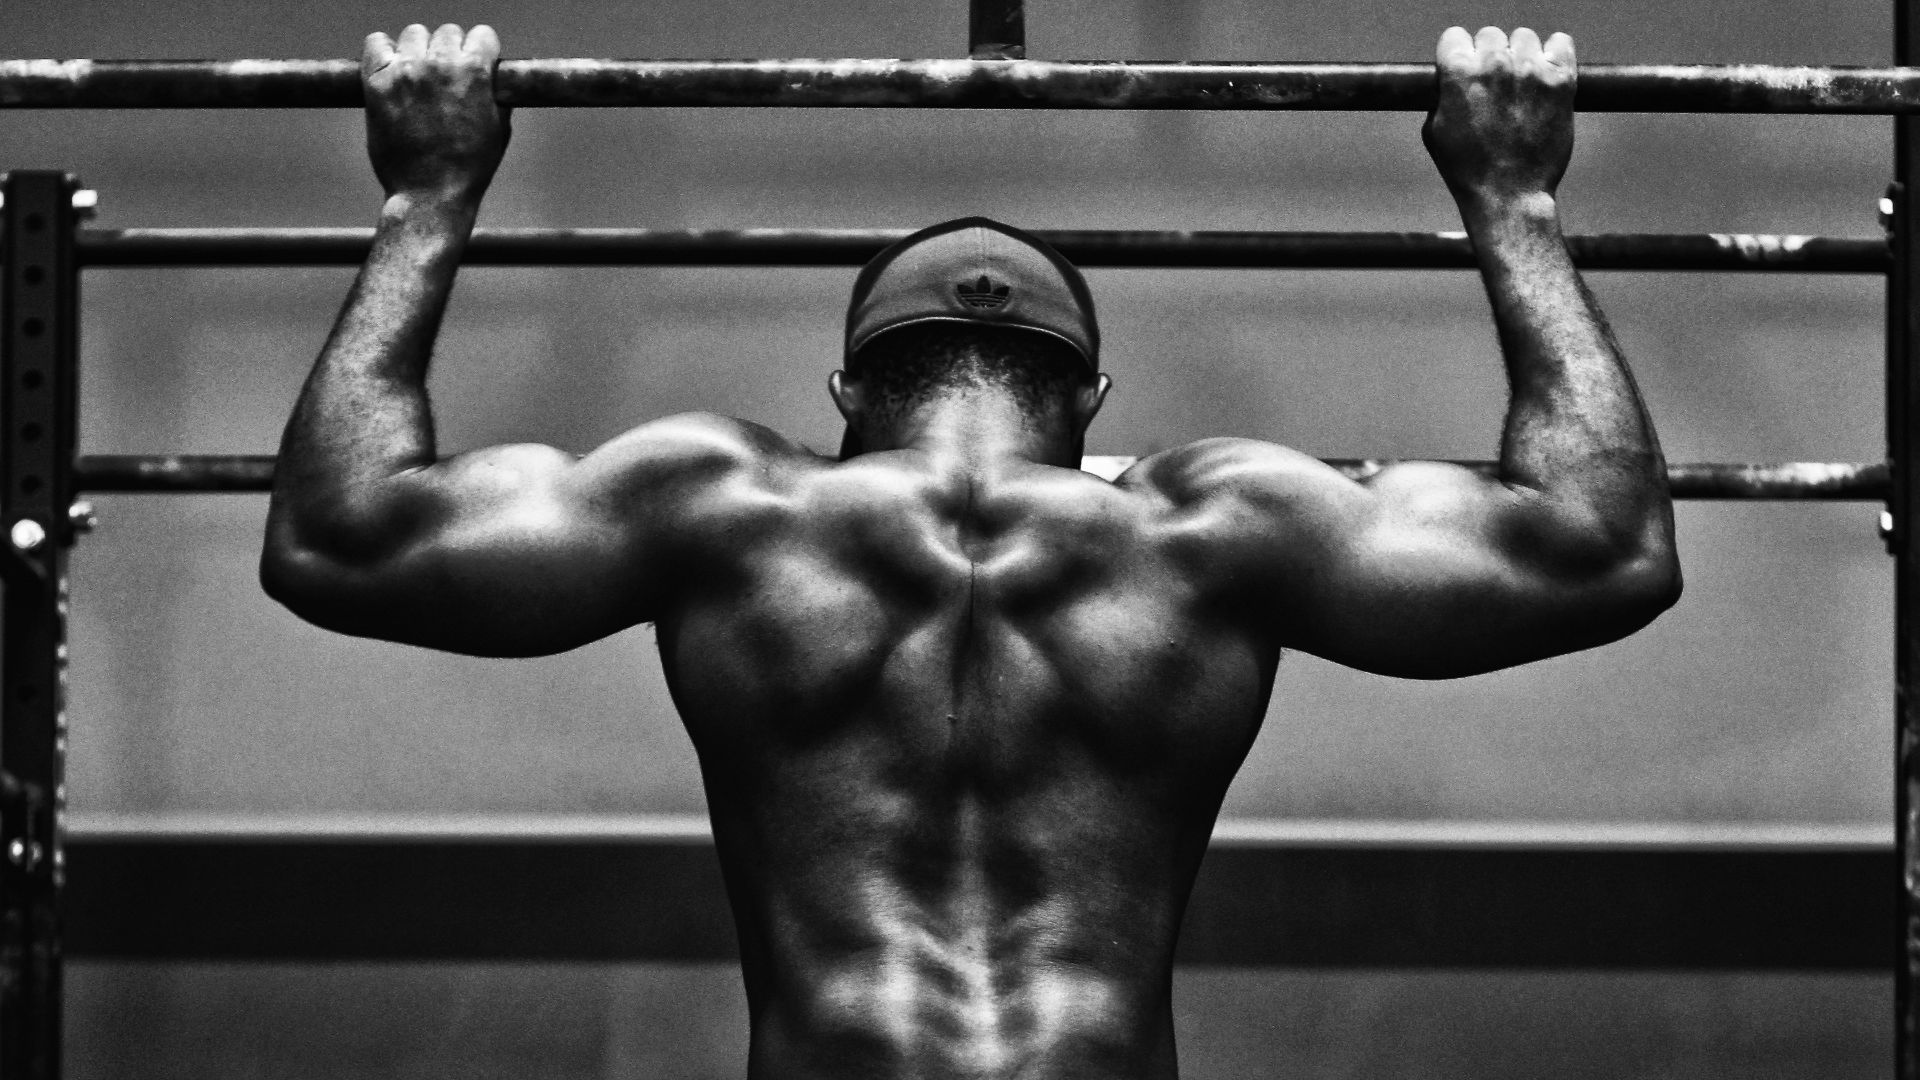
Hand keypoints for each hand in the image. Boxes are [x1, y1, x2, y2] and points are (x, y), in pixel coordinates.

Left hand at [362, 23, 510, 202]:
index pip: (482, 35)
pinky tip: (392, 68)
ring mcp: (405, 71)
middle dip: (450, 51)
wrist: (431, 194)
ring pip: (413, 34)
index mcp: (474, 72)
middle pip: (447, 32)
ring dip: (419, 50)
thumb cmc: (469, 168)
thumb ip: (496, 94)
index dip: (482, 51)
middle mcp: (439, 64)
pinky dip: (384, 51)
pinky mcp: (376, 82)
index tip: (476, 64)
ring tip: (418, 75)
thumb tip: (493, 77)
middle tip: (446, 77)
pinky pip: (376, 43)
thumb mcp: (500, 129)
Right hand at [1422, 27, 1574, 208]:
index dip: (1455, 55)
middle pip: (1489, 35)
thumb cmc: (1466, 170)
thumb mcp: (1434, 131)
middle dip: (1488, 56)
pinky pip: (1561, 42)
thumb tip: (1449, 77)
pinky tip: (1545, 73)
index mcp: (1459, 73)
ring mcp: (1531, 71)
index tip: (1462, 71)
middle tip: (1492, 86)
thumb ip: (1441, 94)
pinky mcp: (1561, 81)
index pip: (1454, 36)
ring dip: (1519, 55)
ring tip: (1519, 84)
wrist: (1508, 196)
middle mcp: (1495, 64)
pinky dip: (1554, 52)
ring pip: (1523, 38)